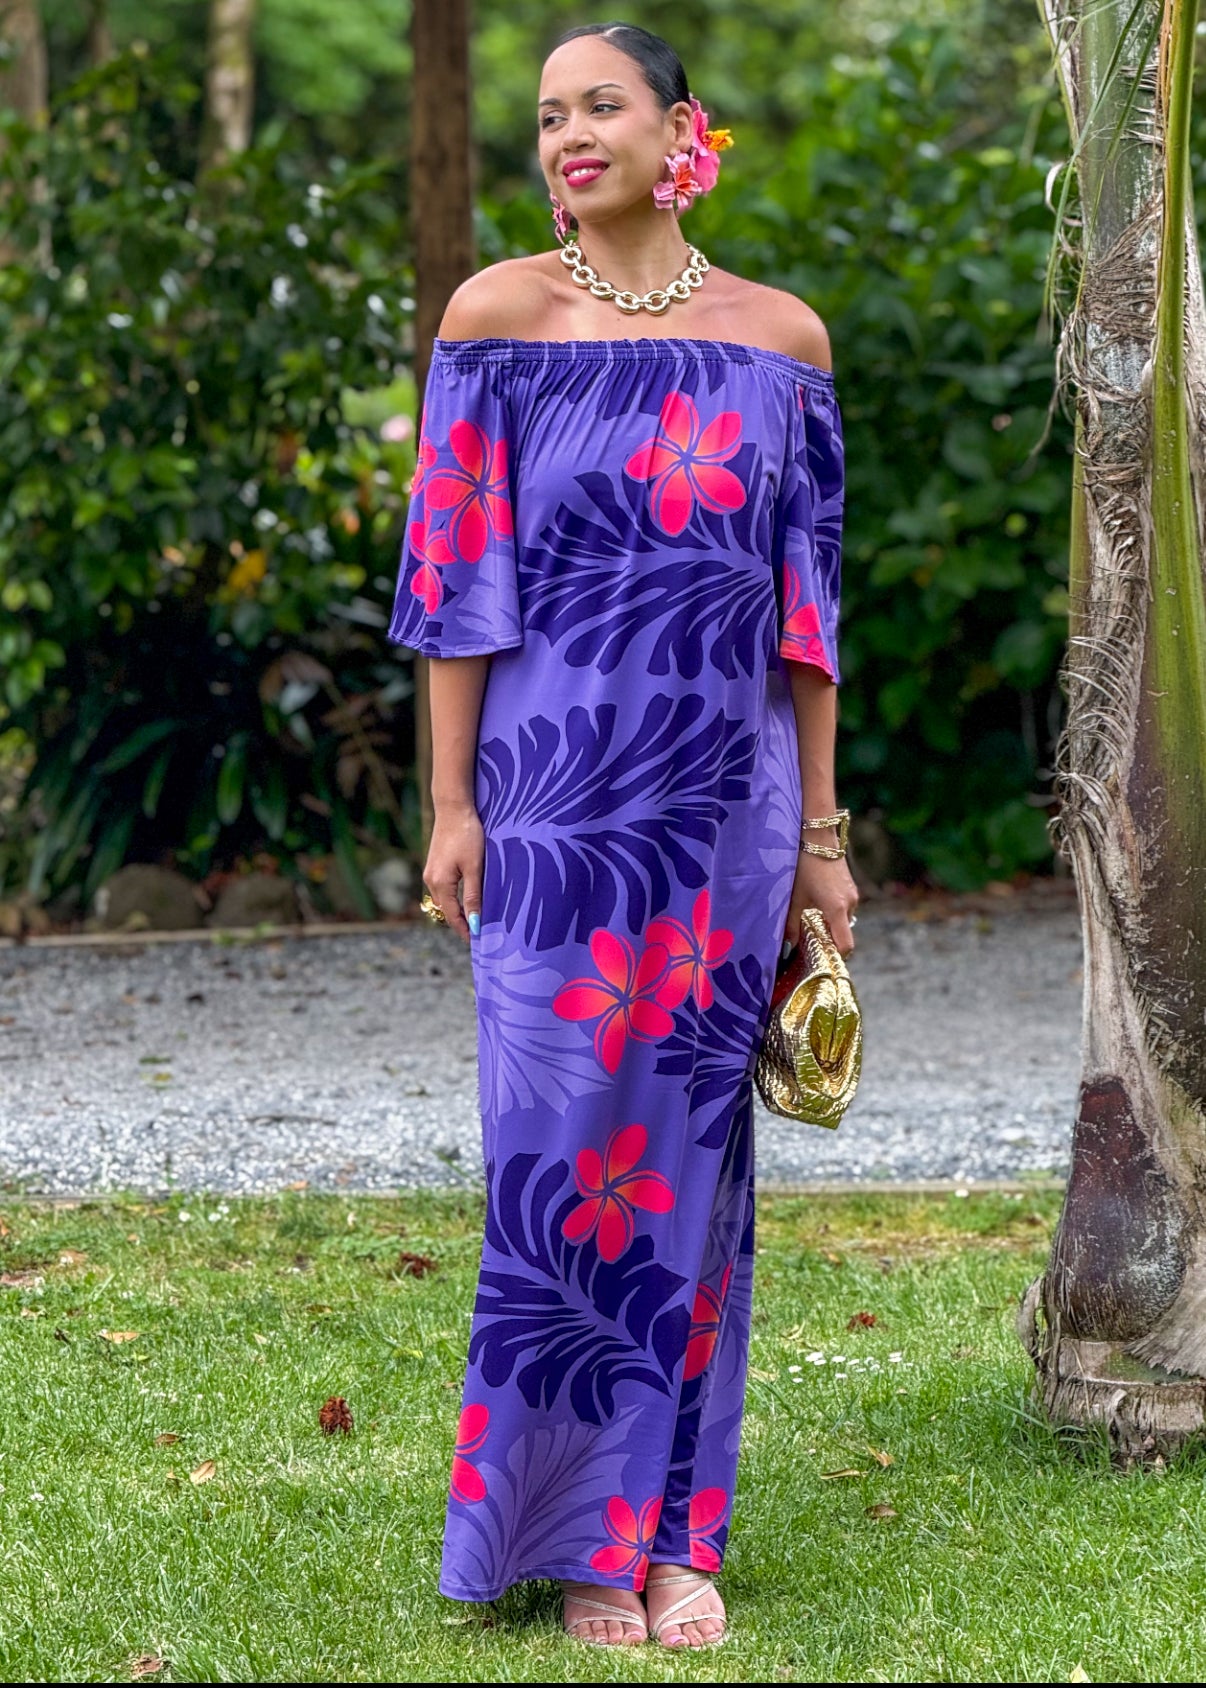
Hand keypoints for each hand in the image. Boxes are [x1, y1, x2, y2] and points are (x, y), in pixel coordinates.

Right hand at [423, 803, 484, 943]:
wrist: (453, 808)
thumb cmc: (467, 835)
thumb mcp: (475, 867)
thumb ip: (474, 896)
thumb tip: (475, 923)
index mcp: (440, 883)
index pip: (452, 916)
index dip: (464, 930)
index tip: (477, 942)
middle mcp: (431, 880)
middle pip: (445, 910)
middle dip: (460, 922)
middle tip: (479, 933)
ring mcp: (430, 872)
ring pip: (443, 900)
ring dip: (457, 910)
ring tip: (475, 918)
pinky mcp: (434, 864)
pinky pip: (443, 889)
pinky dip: (453, 897)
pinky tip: (466, 897)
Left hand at [785, 852, 858, 956]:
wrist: (817, 836)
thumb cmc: (803, 865)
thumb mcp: (794, 898)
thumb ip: (791, 925)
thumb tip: (787, 949)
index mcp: (836, 909)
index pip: (845, 945)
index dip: (835, 957)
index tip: (821, 959)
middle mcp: (850, 904)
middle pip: (844, 934)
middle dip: (829, 940)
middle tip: (809, 942)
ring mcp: (853, 894)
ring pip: (844, 920)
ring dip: (830, 925)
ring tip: (809, 920)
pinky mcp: (850, 887)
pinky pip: (844, 908)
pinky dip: (833, 913)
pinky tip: (815, 904)